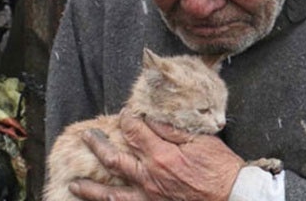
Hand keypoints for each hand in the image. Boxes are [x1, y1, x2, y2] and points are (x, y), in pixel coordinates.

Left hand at [69, 109, 244, 200]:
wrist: (232, 196)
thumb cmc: (220, 167)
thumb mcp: (201, 141)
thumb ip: (173, 129)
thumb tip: (151, 117)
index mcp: (162, 155)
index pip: (135, 132)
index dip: (126, 120)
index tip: (124, 113)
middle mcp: (150, 177)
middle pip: (115, 160)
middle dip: (98, 146)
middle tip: (85, 137)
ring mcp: (150, 196)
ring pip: (113, 193)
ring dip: (91, 188)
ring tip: (74, 183)